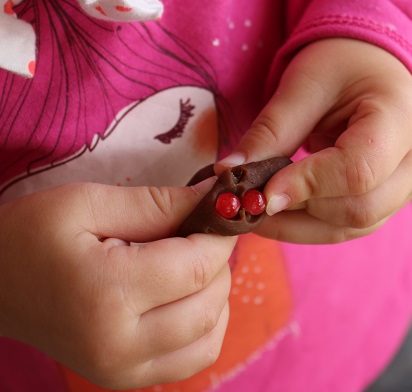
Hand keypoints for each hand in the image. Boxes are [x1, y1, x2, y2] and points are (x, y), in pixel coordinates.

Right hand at [0, 180, 235, 388]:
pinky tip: (187, 299)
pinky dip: (206, 326)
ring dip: (216, 295)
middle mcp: (119, 345)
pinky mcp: (126, 380)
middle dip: (217, 263)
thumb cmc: (31, 235)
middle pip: (209, 303)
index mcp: (107, 293)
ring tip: (189, 266)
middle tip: (198, 236)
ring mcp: (123, 371)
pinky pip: (194, 358)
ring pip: (210, 335)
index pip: (197, 267)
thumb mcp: (88, 203)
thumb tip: (216, 199)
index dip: (218, 236)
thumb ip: (158, 203)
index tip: (217, 215)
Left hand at [218, 38, 411, 242]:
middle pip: (361, 208)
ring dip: (301, 226)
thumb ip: (271, 131)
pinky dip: (311, 225)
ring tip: (259, 211)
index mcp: (404, 119)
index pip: (359, 169)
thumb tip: (229, 175)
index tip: (260, 192)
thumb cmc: (343, 64)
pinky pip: (351, 226)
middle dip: (300, 210)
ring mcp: (409, 185)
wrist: (374, 66)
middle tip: (251, 203)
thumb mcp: (304, 84)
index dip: (306, 185)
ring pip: (356, 226)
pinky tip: (280, 213)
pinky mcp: (391, 199)